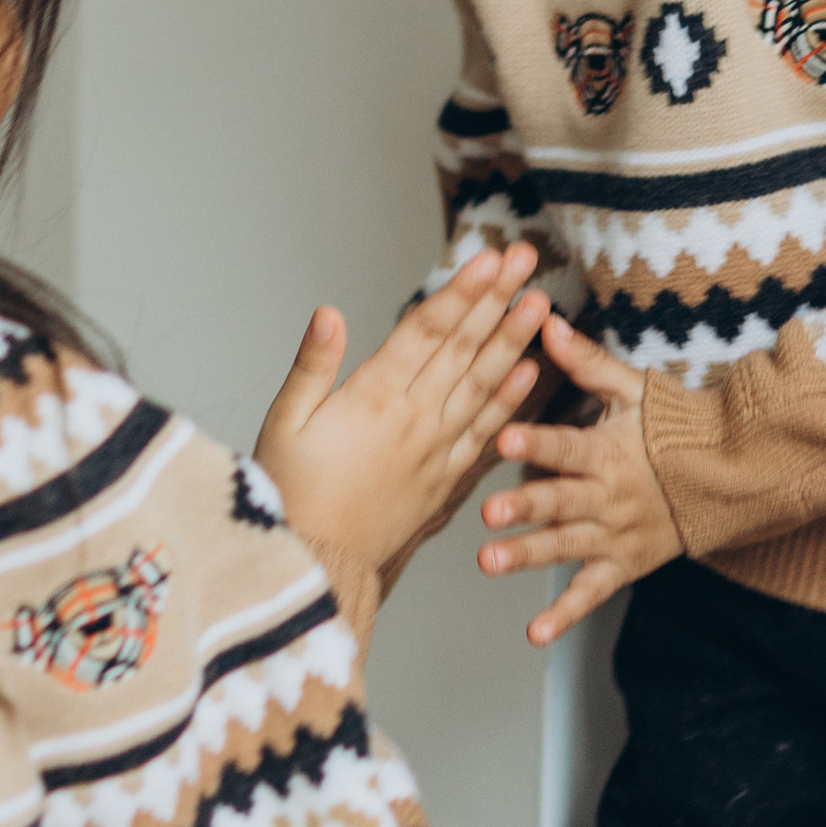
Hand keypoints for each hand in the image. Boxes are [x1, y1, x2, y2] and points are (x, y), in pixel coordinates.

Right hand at [257, 246, 547, 581]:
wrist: (317, 568)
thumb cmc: (291, 494)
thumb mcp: (285, 424)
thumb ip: (312, 365)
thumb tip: (329, 312)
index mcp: (374, 398)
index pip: (427, 330)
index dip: (462, 291)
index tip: (490, 259)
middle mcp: (416, 419)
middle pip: (464, 348)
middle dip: (498, 300)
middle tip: (527, 258)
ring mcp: (437, 451)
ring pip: (484, 385)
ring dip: (514, 341)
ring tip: (540, 305)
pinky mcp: (446, 482)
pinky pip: (486, 435)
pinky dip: (510, 402)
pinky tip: (530, 373)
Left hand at [477, 313, 683, 645]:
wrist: (729, 477)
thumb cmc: (673, 428)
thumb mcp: (634, 390)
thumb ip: (587, 362)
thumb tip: (548, 323)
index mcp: (609, 451)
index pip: (568, 445)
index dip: (537, 440)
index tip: (505, 435)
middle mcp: (609, 496)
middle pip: (561, 501)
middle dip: (525, 505)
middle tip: (488, 512)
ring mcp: (615, 535)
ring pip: (566, 546)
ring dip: (528, 555)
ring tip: (489, 561)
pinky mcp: (622, 565)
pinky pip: (592, 593)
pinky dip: (566, 615)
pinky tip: (535, 633)